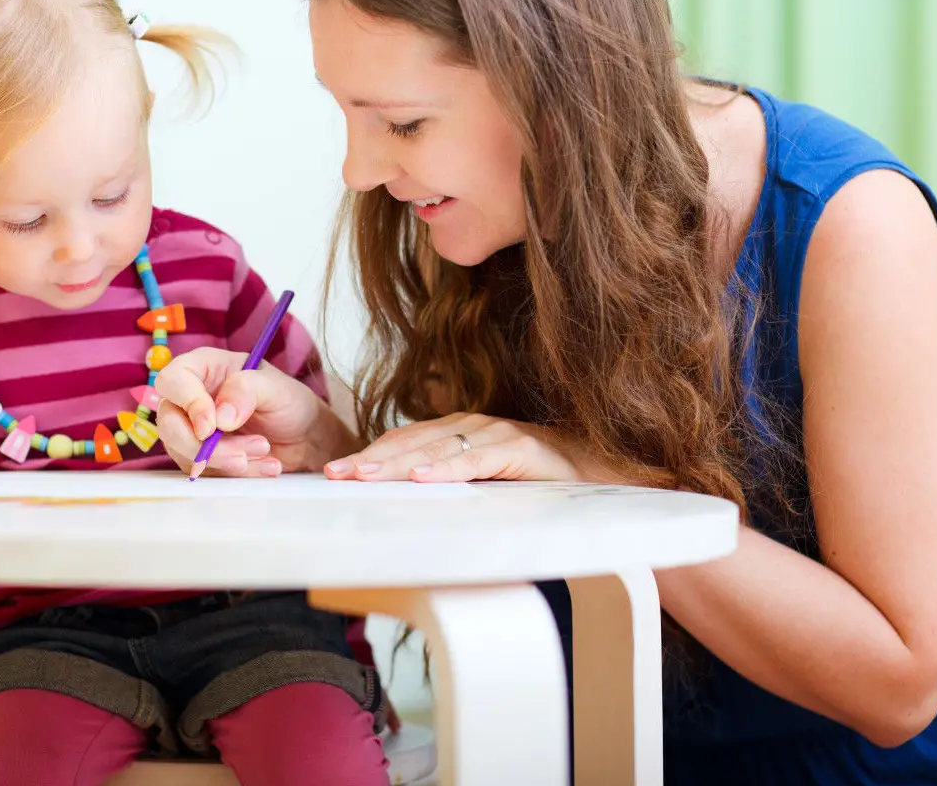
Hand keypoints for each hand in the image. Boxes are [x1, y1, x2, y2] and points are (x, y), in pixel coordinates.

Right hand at [155, 347, 346, 477]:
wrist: (304, 436)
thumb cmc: (288, 401)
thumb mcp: (276, 388)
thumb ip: (247, 391)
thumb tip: (220, 417)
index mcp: (205, 369)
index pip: (173, 381)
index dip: (187, 404)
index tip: (212, 427)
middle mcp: (192, 399)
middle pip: (169, 424)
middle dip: (204, 446)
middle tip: (241, 454)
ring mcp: (194, 430)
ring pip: (185, 453)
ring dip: (225, 461)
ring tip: (265, 451)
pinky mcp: (203, 457)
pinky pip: (205, 471)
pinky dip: (236, 474)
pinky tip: (266, 465)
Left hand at [324, 413, 583, 482]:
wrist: (602, 473)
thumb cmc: (539, 483)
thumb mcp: (486, 486)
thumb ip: (452, 489)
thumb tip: (406, 509)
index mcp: (458, 432)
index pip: (404, 442)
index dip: (370, 456)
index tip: (335, 472)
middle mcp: (472, 426)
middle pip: (411, 443)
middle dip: (371, 460)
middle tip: (335, 475)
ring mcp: (496, 434)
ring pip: (437, 449)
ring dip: (397, 464)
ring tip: (364, 476)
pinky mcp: (520, 448)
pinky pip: (477, 461)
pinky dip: (448, 470)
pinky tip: (422, 480)